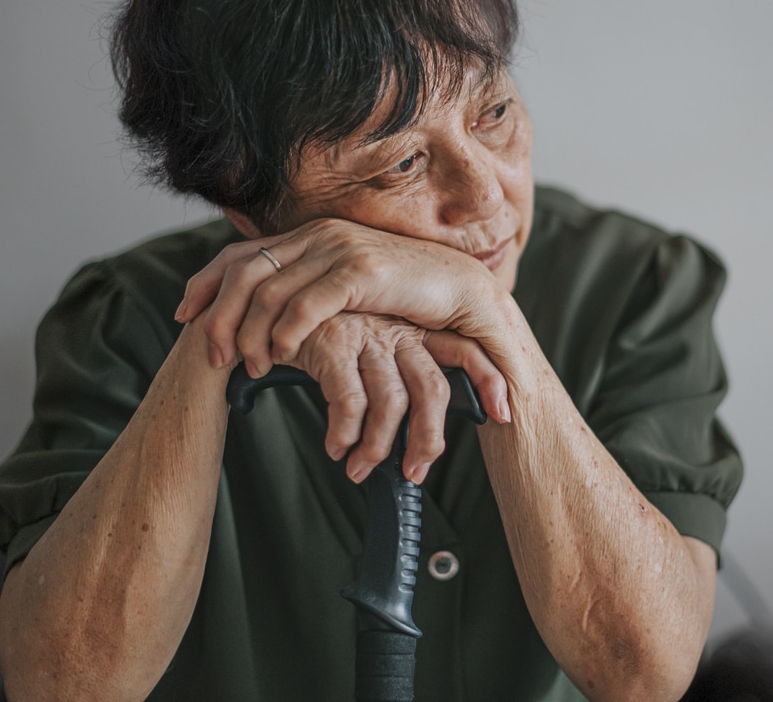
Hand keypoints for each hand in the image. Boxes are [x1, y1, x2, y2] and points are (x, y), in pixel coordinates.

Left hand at [176, 218, 499, 376]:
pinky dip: (286, 332)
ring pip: (270, 291)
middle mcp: (320, 235)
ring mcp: (340, 249)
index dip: (206, 284)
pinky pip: (306, 304)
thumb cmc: (408, 299)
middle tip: (212, 355)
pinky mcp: (361, 272)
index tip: (185, 316)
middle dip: (220, 316)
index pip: (241, 254)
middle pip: (245, 271)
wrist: (464, 294)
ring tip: (251, 367)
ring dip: (252, 334)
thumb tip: (271, 312)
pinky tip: (282, 356)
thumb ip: (313, 290)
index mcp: (312, 235)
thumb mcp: (350, 290)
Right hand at [287, 313, 506, 483]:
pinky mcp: (333, 342)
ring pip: (392, 403)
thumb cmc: (321, 330)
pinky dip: (345, 434)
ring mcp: (366, 334)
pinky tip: (336, 447)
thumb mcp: (367, 343)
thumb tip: (412, 432)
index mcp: (412, 329)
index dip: (488, 380)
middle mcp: (396, 329)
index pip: (464, 350)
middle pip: (433, 389)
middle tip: (415, 471)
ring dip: (378, 448)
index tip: (502, 415)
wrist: (269, 301)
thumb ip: (392, 374)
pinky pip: (350, 402)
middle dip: (428, 439)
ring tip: (360, 468)